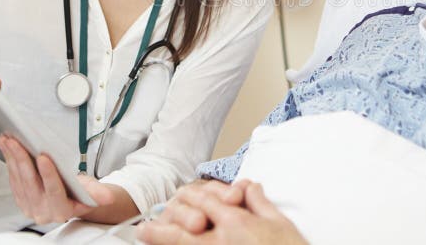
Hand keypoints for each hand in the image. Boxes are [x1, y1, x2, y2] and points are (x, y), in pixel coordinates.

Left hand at [0, 135, 113, 224]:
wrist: (72, 202)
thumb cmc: (82, 194)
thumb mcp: (94, 192)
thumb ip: (100, 193)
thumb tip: (108, 196)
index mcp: (61, 210)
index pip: (54, 191)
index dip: (48, 174)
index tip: (43, 158)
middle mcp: (42, 211)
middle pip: (30, 183)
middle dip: (22, 160)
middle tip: (17, 142)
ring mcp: (29, 206)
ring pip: (18, 180)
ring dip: (12, 158)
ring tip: (9, 140)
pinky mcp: (20, 199)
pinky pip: (12, 179)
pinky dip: (9, 161)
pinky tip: (8, 149)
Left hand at [136, 181, 307, 244]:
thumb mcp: (282, 223)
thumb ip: (260, 203)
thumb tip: (249, 186)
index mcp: (238, 224)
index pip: (207, 203)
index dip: (190, 198)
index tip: (179, 196)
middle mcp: (222, 242)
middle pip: (183, 232)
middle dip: (162, 228)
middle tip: (143, 228)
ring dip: (164, 242)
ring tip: (145, 238)